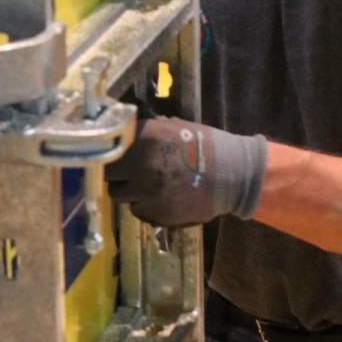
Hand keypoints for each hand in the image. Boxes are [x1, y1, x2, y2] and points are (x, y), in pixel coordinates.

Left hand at [105, 116, 267, 227]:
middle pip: (110, 178)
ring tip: (151, 188)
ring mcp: (146, 192)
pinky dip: (147, 208)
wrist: (233, 174)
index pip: (108, 151)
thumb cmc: (204, 146)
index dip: (112, 157)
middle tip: (132, 176)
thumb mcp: (174, 128)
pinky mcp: (156, 214)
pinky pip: (140, 212)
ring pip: (123, 198)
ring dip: (132, 194)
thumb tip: (127, 137)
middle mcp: (139, 165)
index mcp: (142, 138)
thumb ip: (147, 133)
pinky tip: (163, 199)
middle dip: (119, 177)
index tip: (116, 161)